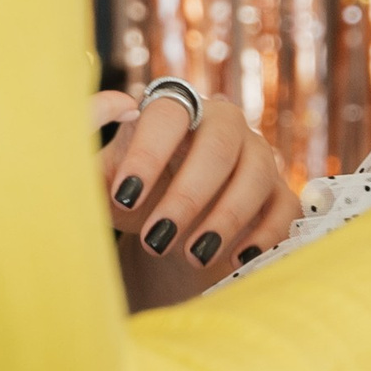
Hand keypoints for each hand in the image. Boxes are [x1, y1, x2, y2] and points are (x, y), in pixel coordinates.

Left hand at [95, 87, 300, 298]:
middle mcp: (224, 124)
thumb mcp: (104, 181)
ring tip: (191, 256)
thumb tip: (101, 117)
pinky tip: (233, 260)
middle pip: (219, 143)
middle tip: (157, 238)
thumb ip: (87, 157)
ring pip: (255, 174)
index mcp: (176, 109)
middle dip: (188, 194)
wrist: (172, 230)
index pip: (169, 113)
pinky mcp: (280, 194)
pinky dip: (263, 236)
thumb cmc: (135, 195)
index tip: (124, 196)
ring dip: (224, 217)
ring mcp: (259, 157)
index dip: (149, 153)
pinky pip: (284, 209)